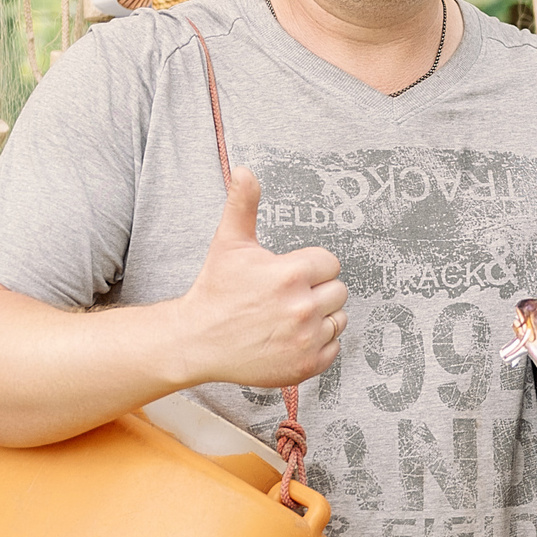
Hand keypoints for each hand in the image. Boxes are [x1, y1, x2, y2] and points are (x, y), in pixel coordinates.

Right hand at [173, 168, 345, 387]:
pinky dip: (318, 344)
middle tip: (286, 297)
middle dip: (316, 291)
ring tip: (287, 317)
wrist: (197, 341)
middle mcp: (302, 308)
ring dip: (321, 317)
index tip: (288, 275)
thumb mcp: (229, 244)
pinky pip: (334, 347)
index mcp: (290, 275)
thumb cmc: (215, 292)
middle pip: (338, 291)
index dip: (309, 267)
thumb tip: (245, 171)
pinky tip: (291, 337)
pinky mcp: (306, 365)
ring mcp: (306, 339)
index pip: (329, 263)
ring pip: (339, 318)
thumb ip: (243, 205)